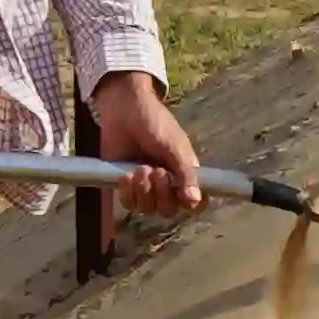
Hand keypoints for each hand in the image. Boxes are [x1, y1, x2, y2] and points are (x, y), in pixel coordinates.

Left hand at [87, 72, 211, 218]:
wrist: (123, 108)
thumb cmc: (154, 122)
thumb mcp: (175, 147)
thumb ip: (186, 174)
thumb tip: (195, 201)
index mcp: (185, 173)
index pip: (194, 202)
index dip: (190, 205)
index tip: (183, 197)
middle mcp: (167, 183)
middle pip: (169, 210)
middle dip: (162, 194)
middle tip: (156, 171)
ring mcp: (145, 185)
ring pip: (148, 209)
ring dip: (144, 191)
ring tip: (140, 168)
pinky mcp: (124, 184)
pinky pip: (129, 204)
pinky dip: (128, 193)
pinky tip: (125, 175)